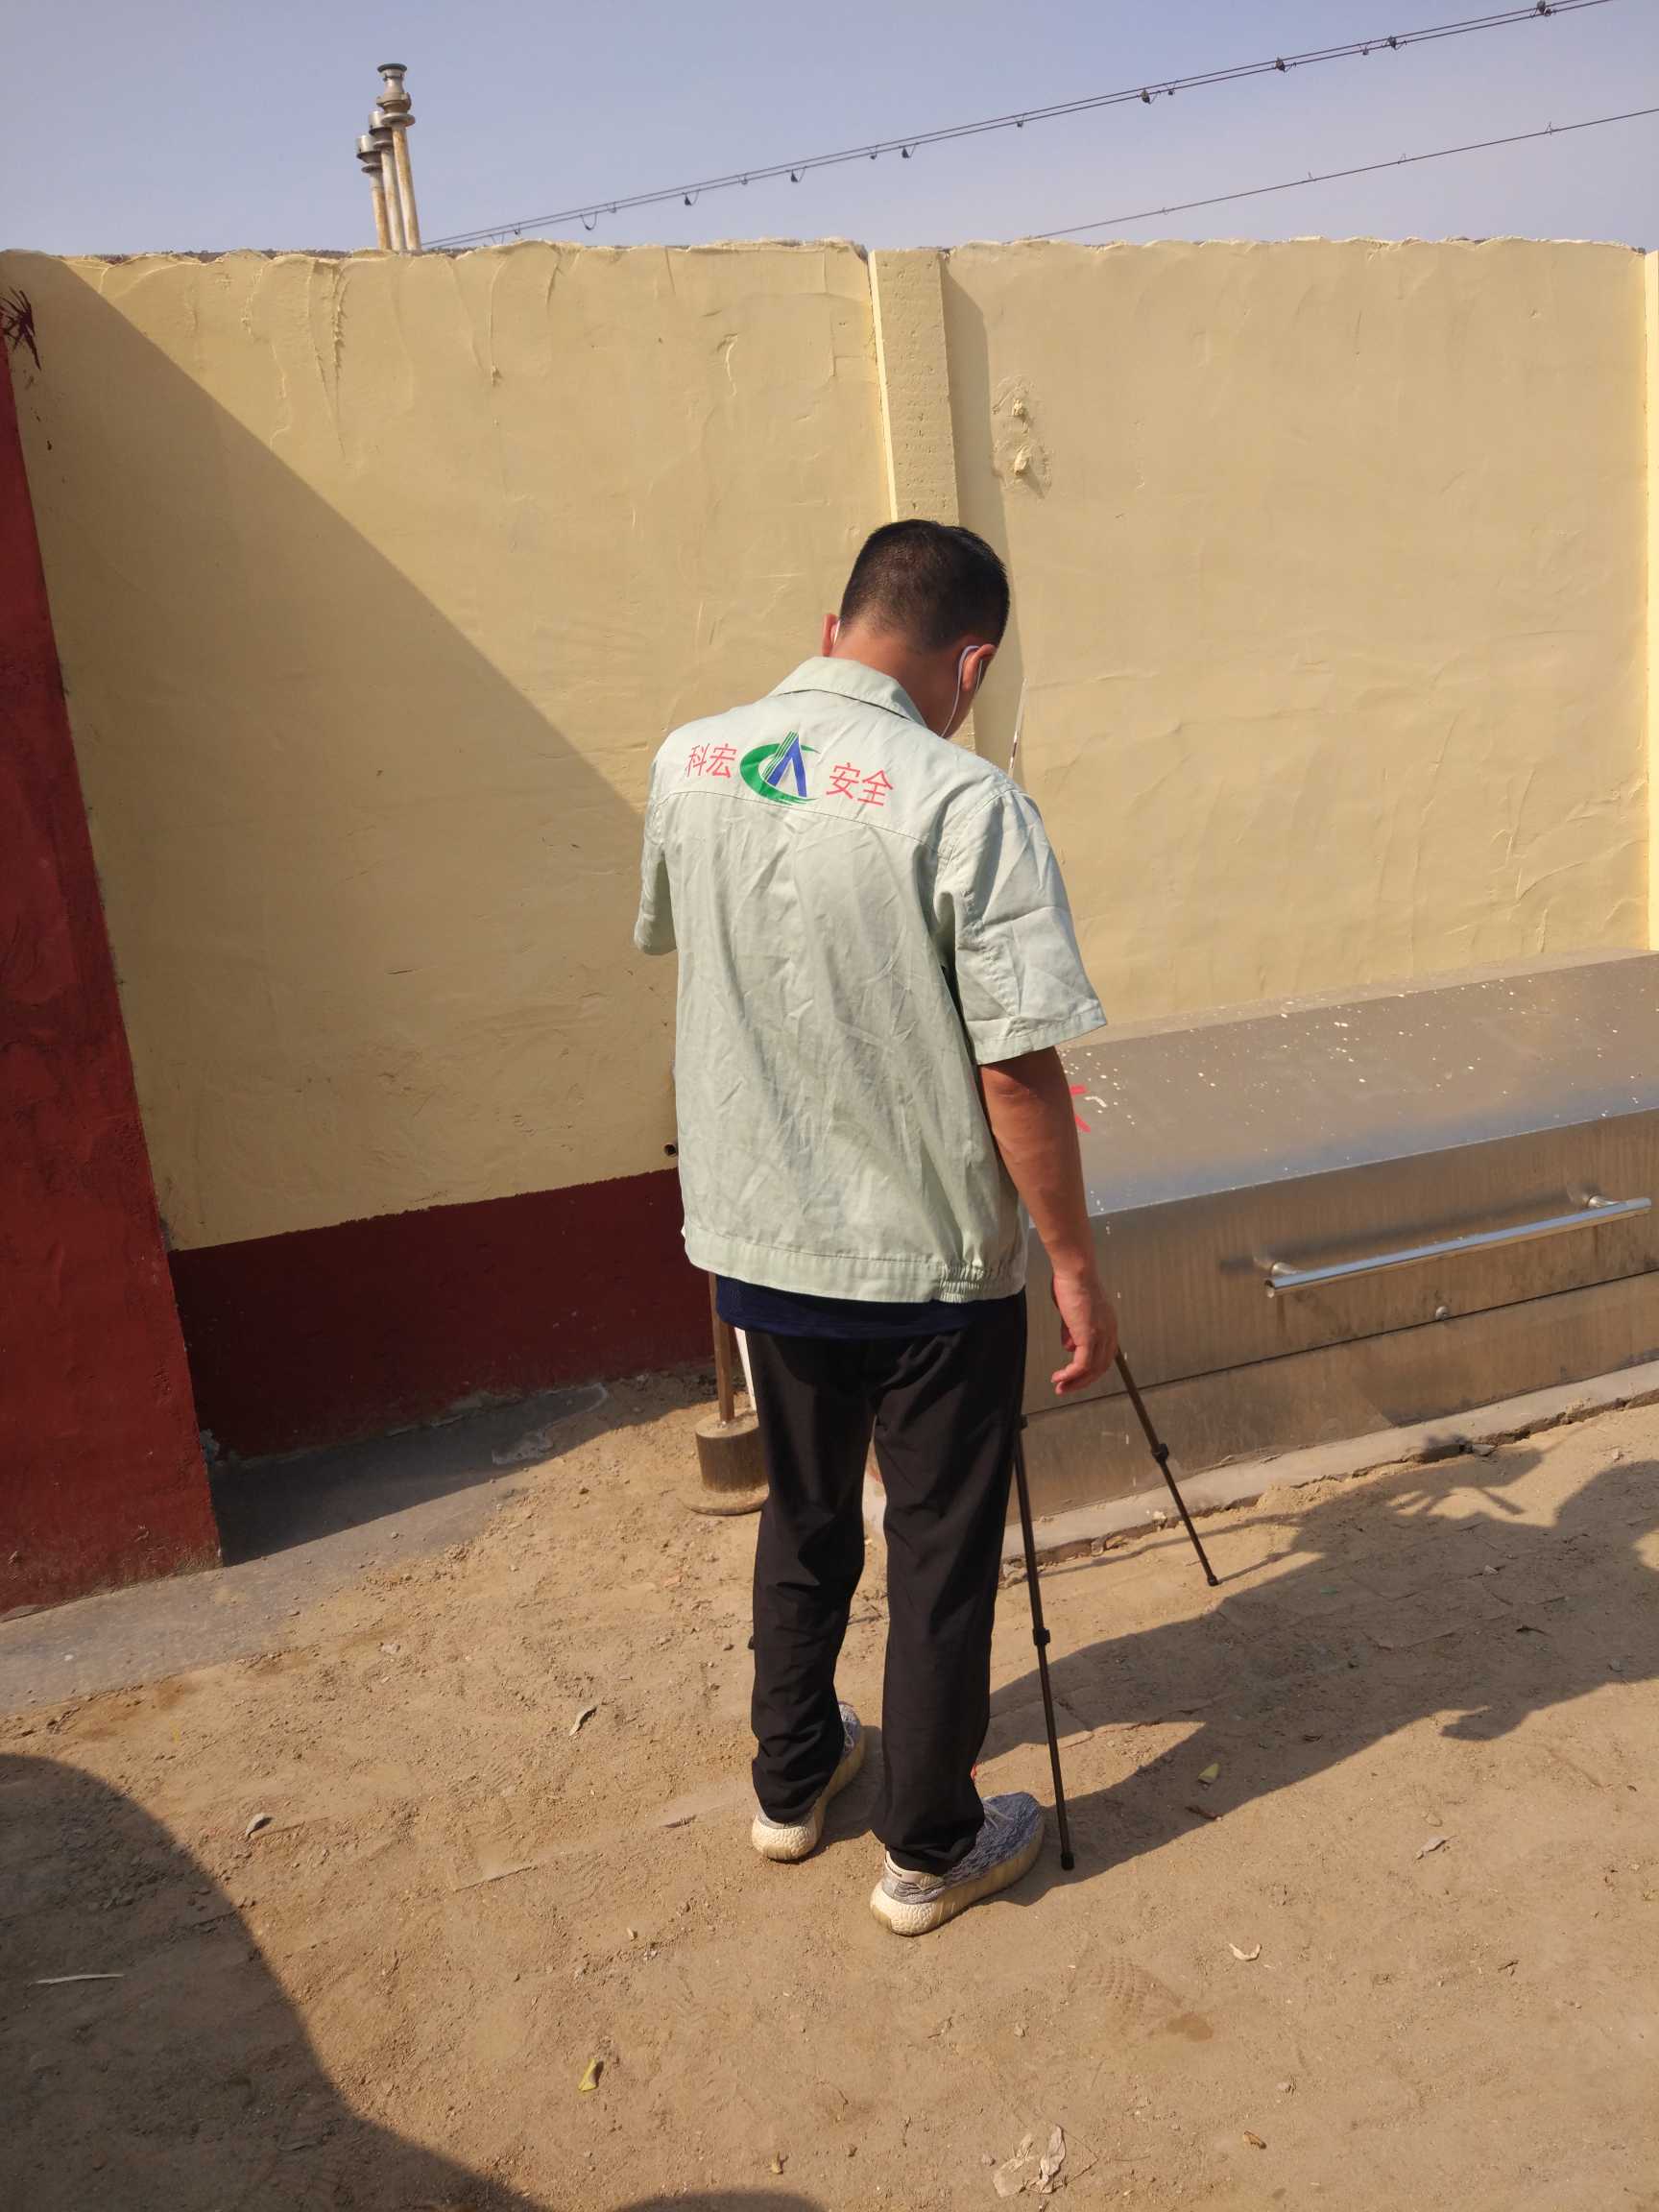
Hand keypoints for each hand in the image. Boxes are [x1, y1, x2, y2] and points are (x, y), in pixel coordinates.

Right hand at [1049, 1267, 1116, 1395]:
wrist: (1075, 1270)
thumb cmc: (1071, 1282)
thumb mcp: (1071, 1311)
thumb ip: (1070, 1330)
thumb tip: (1068, 1346)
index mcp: (1108, 1324)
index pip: (1104, 1355)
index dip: (1090, 1368)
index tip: (1074, 1376)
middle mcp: (1109, 1331)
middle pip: (1100, 1367)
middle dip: (1082, 1381)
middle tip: (1066, 1388)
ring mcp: (1101, 1335)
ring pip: (1092, 1369)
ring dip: (1075, 1382)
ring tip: (1060, 1387)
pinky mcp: (1089, 1336)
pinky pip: (1082, 1364)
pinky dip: (1070, 1374)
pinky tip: (1059, 1377)